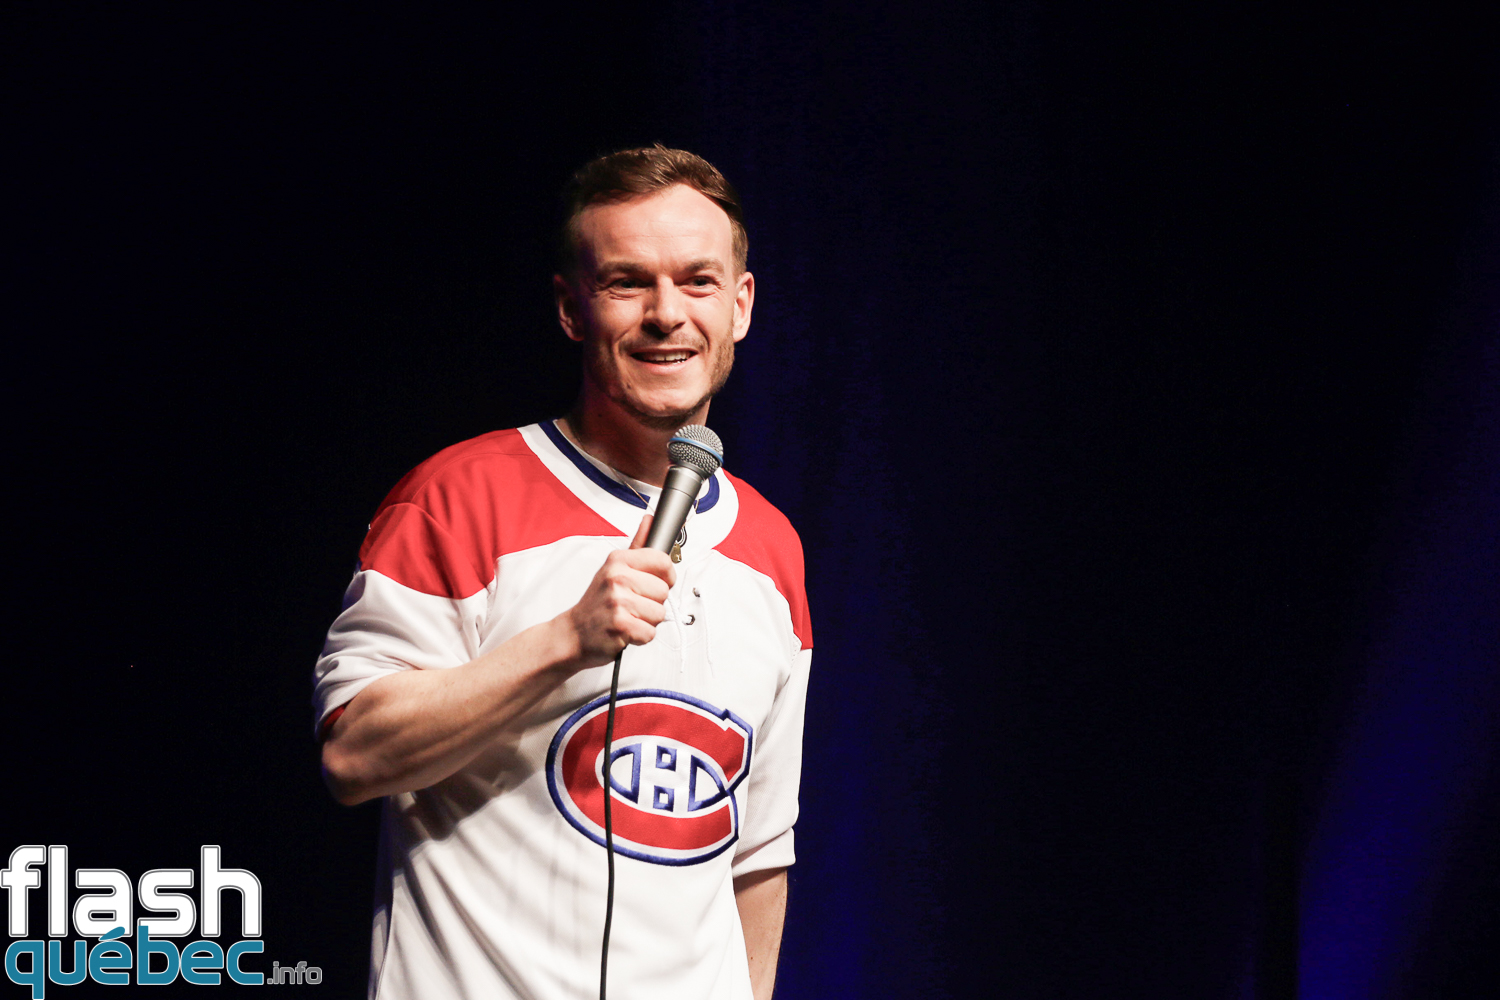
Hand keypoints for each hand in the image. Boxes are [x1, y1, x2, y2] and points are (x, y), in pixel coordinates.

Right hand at [561, 514, 675, 668]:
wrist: (573, 632)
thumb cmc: (597, 602)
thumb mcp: (614, 568)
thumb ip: (637, 545)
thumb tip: (650, 520)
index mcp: (618, 561)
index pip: (662, 561)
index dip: (667, 576)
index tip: (657, 583)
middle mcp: (617, 578)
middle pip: (664, 590)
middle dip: (654, 603)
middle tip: (633, 605)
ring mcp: (618, 601)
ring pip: (660, 613)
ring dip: (647, 621)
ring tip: (629, 617)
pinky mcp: (620, 625)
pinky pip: (650, 632)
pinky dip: (640, 636)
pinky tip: (626, 630)